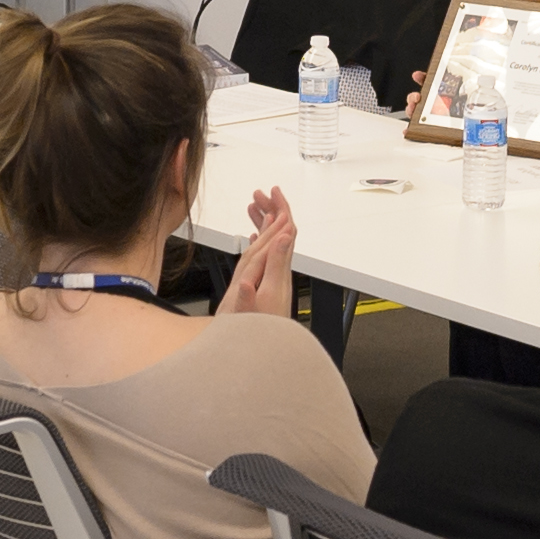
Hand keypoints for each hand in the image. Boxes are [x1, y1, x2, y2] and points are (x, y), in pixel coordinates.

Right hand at [224, 184, 300, 318]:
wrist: (266, 346)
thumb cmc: (263, 326)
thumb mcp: (267, 293)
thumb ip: (272, 264)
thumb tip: (280, 237)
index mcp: (280, 269)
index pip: (286, 231)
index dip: (281, 208)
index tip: (274, 192)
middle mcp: (281, 271)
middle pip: (281, 232)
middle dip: (272, 210)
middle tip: (260, 194)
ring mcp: (275, 277)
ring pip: (272, 242)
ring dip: (264, 223)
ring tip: (253, 208)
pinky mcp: (268, 285)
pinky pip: (265, 255)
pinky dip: (258, 241)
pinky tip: (253, 238)